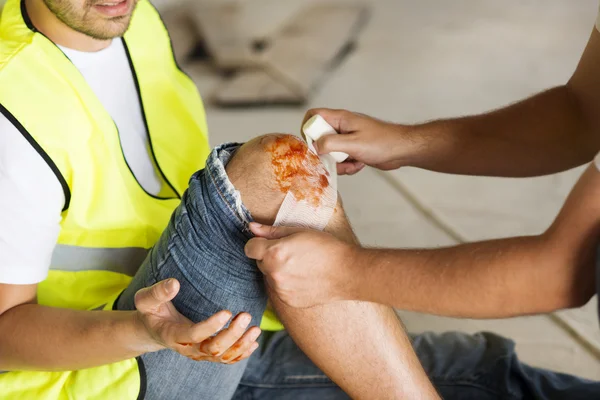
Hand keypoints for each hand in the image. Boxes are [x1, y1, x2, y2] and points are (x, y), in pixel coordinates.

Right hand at [134, 279, 259, 363]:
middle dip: (232, 334)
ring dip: (241, 344)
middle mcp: (188, 348)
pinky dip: (241, 353)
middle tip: (246, 315)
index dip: (211, 326)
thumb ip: (158, 292)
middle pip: (213, 348)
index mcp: (173, 335)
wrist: (152, 329)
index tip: (227, 312)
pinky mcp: (208, 353)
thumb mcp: (146, 300)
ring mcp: (199, 353)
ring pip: (222, 356)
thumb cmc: (151, 311)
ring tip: (255, 329)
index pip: (194, 335)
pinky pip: (226, 359)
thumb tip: (174, 283)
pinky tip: (254, 342)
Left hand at [244, 223, 361, 307]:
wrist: (348, 273)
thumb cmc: (327, 248)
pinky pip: (280, 290)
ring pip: (270, 277)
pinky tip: (305, 279)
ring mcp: (281, 291)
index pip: (249, 248)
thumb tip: (252, 227)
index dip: (259, 244)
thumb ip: (272, 231)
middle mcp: (274, 274)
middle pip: (260, 263)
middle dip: (270, 257)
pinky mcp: (289, 302)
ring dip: (279, 272)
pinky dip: (288, 285)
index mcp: (274, 254)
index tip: (269, 243)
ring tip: (301, 266)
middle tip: (292, 254)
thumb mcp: (299, 231)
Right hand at [302, 108, 411, 173]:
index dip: (307, 129)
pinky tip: (359, 165)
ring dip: (338, 163)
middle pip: (320, 138)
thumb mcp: (353, 144)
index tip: (311, 145)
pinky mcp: (353, 149)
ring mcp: (347, 138)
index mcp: (340, 118)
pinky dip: (347, 166)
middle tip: (334, 161)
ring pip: (330, 152)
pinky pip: (341, 159)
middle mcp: (341, 127)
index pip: (314, 115)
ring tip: (352, 164)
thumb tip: (314, 147)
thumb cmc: (382, 142)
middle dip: (325, 154)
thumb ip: (331, 144)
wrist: (402, 150)